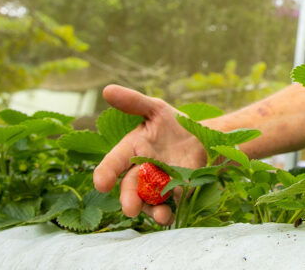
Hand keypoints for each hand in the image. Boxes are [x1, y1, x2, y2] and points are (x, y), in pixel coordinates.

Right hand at [93, 85, 207, 224]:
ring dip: (151, 210)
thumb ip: (134, 102)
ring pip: (147, 202)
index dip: (105, 174)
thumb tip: (107, 89)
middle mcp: (140, 171)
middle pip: (129, 187)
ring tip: (161, 215)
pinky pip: (168, 206)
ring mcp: (156, 185)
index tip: (101, 184)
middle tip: (130, 208)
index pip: (113, 164)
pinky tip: (172, 214)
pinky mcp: (174, 194)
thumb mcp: (156, 109)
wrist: (203, 138)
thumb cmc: (174, 123)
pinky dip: (169, 212)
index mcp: (131, 150)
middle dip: (128, 198)